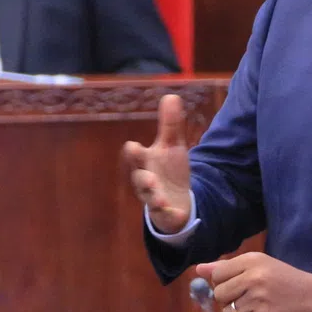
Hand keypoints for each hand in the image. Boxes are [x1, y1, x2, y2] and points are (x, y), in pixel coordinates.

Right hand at [123, 94, 191, 233]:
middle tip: (147, 177)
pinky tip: (179, 214)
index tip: (132, 146)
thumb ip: (171, 124)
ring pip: (150, 199)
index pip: (136, 156)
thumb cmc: (168, 169)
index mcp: (146, 162)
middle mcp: (146, 181)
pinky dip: (170, 215)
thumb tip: (171, 95)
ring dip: (154, 198)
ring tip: (160, 199)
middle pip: (140, 179)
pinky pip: (165, 216)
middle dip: (142, 178)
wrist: (174, 198)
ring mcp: (154, 198)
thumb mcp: (172, 146)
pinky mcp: (165, 214)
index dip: (134, 152)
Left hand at [198, 252, 311, 311]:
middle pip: (219, 294)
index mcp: (252, 261)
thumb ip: (228, 267)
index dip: (223, 282)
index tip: (236, 284)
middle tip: (247, 296)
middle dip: (228, 299)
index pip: (217, 274)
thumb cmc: (285, 280)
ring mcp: (259, 301)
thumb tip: (198, 269)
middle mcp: (254, 279)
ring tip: (257, 306)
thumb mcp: (260, 264)